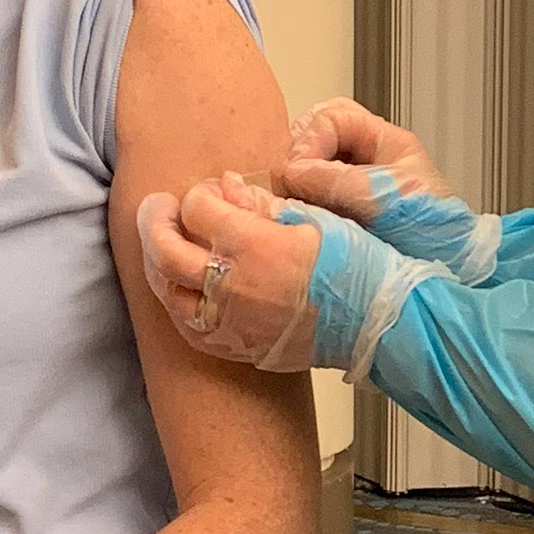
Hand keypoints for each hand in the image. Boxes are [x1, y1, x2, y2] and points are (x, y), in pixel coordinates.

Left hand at [138, 169, 454, 377]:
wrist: (378, 321)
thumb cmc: (355, 266)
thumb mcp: (314, 217)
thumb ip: (262, 202)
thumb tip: (226, 185)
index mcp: (254, 245)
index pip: (198, 209)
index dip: (199, 194)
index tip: (209, 191)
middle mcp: (234, 286)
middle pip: (167, 251)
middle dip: (155, 223)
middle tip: (157, 208)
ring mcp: (232, 322)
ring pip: (169, 294)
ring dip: (160, 266)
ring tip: (164, 247)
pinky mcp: (239, 348)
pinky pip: (191, 329)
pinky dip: (179, 305)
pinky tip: (185, 289)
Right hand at [281, 99, 498, 282]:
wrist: (442, 282)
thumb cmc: (432, 237)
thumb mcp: (385, 200)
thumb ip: (337, 181)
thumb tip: (289, 172)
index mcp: (385, 144)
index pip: (332, 118)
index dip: (310, 141)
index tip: (297, 174)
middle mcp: (365, 161)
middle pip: (315, 134)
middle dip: (297, 154)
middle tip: (288, 184)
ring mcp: (349, 188)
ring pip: (306, 164)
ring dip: (292, 180)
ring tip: (291, 203)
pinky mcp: (336, 216)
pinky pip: (305, 196)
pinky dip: (294, 201)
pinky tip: (294, 216)